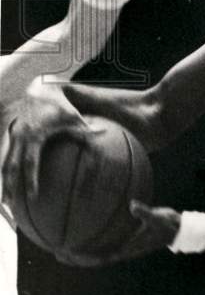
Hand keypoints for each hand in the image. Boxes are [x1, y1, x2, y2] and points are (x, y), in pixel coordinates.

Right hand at [1, 78, 97, 203]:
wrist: (40, 88)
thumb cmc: (60, 106)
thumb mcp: (74, 117)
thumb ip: (86, 130)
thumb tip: (104, 134)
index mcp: (33, 134)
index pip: (29, 162)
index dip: (30, 181)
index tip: (33, 198)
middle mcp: (17, 136)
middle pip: (9, 167)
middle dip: (8, 187)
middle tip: (9, 207)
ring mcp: (8, 135)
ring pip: (1, 162)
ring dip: (2, 182)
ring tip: (3, 202)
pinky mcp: (4, 133)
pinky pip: (0, 154)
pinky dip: (1, 169)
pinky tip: (3, 184)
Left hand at [57, 200, 181, 265]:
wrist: (178, 228)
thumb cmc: (168, 225)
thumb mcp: (157, 218)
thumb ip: (144, 212)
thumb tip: (132, 205)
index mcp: (126, 250)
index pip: (100, 258)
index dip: (84, 258)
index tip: (68, 255)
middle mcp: (121, 249)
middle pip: (94, 257)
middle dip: (76, 257)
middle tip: (56, 252)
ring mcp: (122, 243)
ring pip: (97, 250)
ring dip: (82, 249)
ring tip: (63, 243)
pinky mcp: (125, 236)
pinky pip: (104, 238)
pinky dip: (94, 236)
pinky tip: (85, 227)